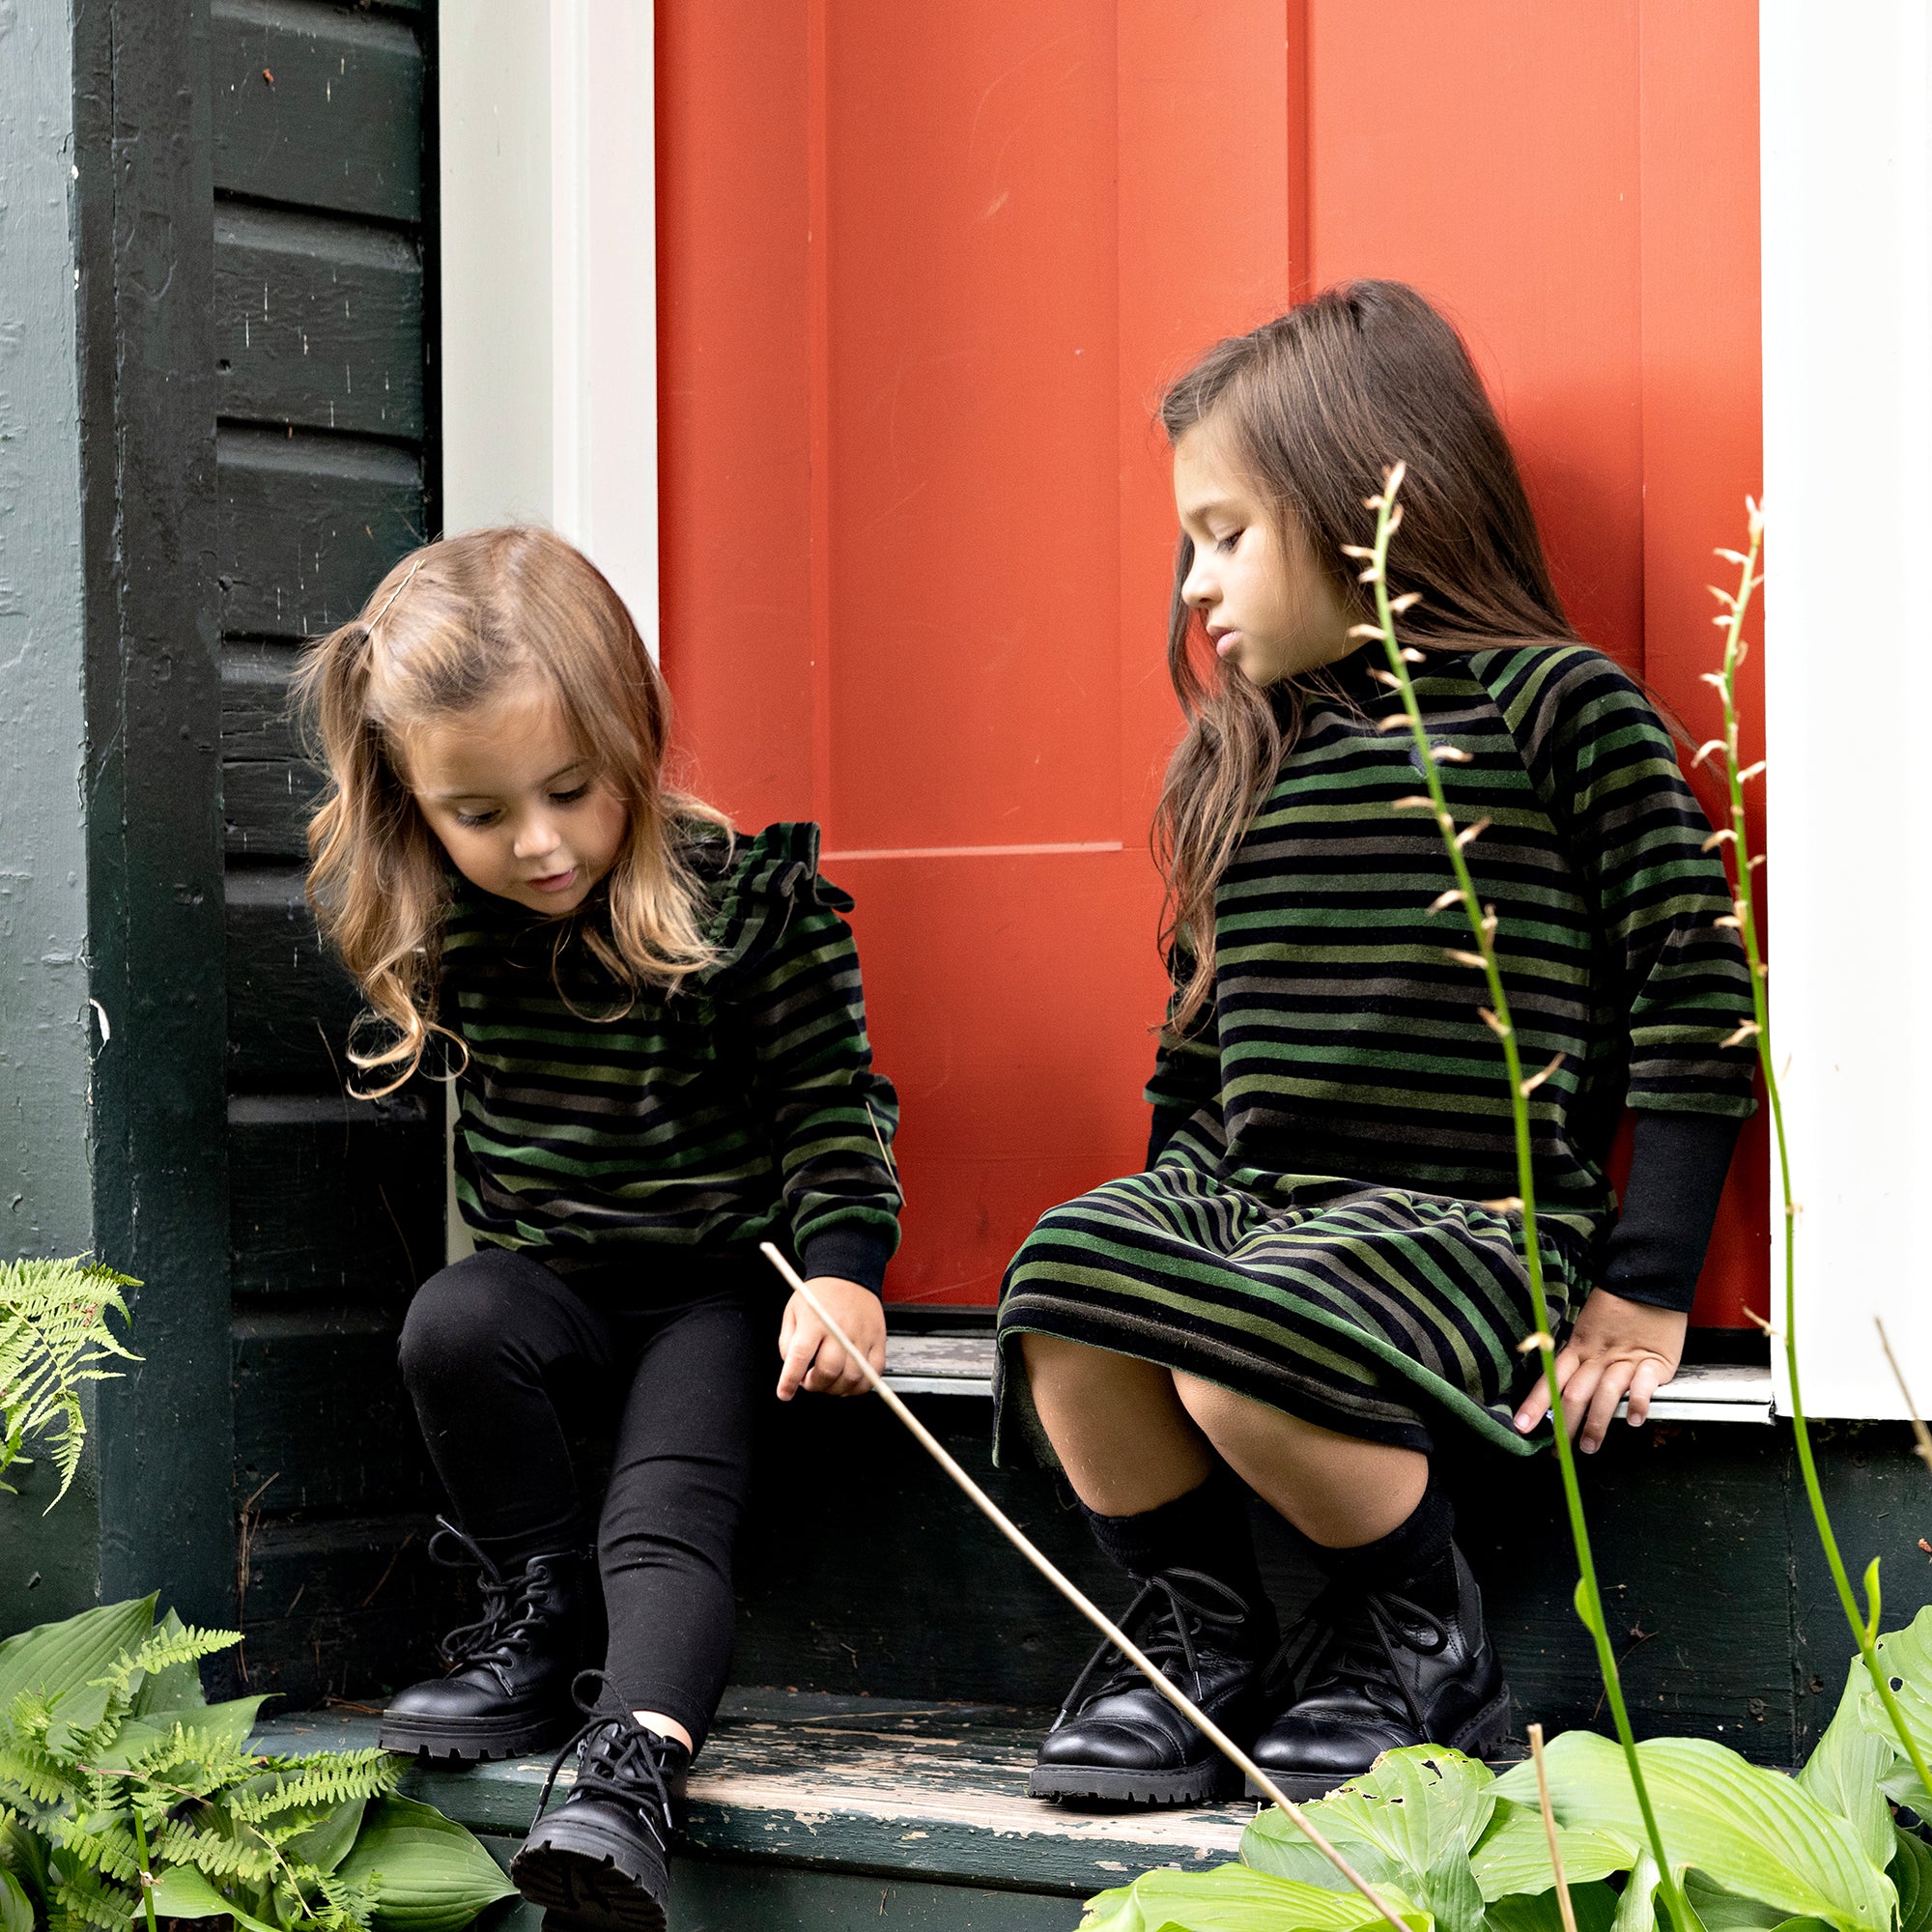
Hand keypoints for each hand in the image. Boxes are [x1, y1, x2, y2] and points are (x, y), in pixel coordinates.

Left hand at [776, 1277, 885, 1399]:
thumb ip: (788, 1342)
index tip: (785, 1393)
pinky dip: (860, 1386)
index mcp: (814, 1321)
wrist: (848, 1274)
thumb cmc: (819, 1294)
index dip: (790, 1380)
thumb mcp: (793, 1311)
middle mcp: (840, 1329)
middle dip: (814, 1385)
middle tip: (809, 1381)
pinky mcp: (878, 1340)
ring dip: (835, 1388)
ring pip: (851, 1377)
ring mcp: (862, 1336)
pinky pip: (873, 1373)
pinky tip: (848, 1382)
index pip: (800, 1356)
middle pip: (828, 1371)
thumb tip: (792, 1369)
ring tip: (827, 1381)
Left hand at [1513, 1288, 1685, 1453]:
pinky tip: (1634, 1420)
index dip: (1536, 1404)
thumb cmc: (1618, 1308)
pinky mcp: (1653, 1361)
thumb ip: (1578, 1358)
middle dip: (1565, 1424)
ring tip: (1590, 1445)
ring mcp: (1625, 1359)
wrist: (1649, 1283)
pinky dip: (1638, 1403)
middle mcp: (1598, 1357)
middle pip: (1576, 1393)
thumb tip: (1560, 1387)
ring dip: (1597, 1423)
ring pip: (1605, 1393)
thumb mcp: (1587, 1329)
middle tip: (1558, 1449)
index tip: (1522, 1426)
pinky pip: (1644, 1384)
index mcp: (1579, 1348)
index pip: (1551, 1379)